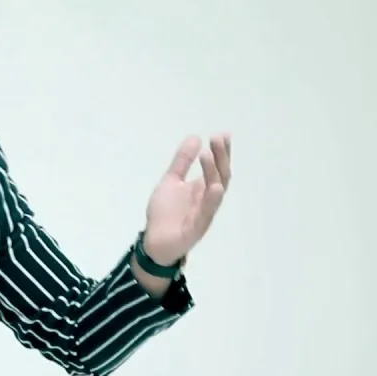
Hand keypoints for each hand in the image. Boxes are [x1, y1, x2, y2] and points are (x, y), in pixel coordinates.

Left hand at [142, 133, 231, 264]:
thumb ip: (182, 162)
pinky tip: (216, 188)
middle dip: (220, 157)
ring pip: (214, 193)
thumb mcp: (171, 181)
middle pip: (220, 176)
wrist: (154, 241)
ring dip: (214, 174)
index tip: (222, 134)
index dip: (221, 152)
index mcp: (202, 188)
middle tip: (217, 139)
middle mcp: (208, 199)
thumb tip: (195, 137)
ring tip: (209, 155)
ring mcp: (204, 213)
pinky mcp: (196, 228)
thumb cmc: (165, 212)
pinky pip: (206, 214)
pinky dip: (212, 201)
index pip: (217, 167)